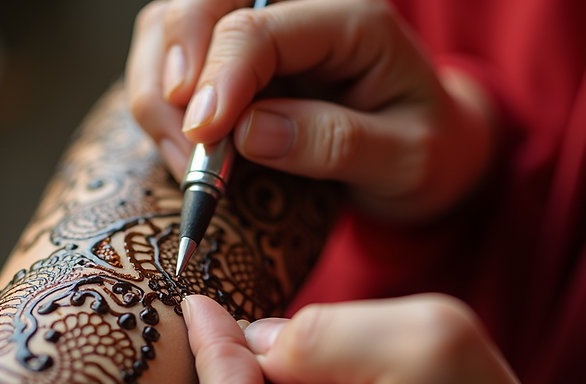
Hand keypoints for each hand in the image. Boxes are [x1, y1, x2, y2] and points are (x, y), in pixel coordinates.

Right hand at [126, 0, 495, 219]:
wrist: (426, 156)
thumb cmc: (425, 153)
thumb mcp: (407, 160)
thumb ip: (336, 142)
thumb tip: (248, 133)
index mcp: (349, 18)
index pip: (259, 26)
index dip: (220, 76)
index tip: (204, 137)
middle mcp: (293, 11)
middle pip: (196, 9)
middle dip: (175, 78)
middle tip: (188, 152)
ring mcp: (255, 33)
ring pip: (166, 32)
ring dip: (159, 99)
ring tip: (189, 166)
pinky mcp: (228, 65)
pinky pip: (167, 68)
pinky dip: (160, 111)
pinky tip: (187, 156)